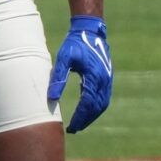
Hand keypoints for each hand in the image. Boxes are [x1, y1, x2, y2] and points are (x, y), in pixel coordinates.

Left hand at [47, 16, 112, 132]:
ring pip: (102, 104)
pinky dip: (96, 107)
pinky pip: (103, 97)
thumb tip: (52, 98)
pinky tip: (86, 110)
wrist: (90, 30)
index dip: (79, 117)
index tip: (70, 127)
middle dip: (86, 120)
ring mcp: (108, 79)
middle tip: (74, 129)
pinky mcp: (107, 77)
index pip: (87, 104)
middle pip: (97, 107)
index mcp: (94, 76)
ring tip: (80, 124)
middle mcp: (104, 80)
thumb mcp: (63, 58)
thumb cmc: (75, 43)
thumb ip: (58, 78)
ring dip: (92, 116)